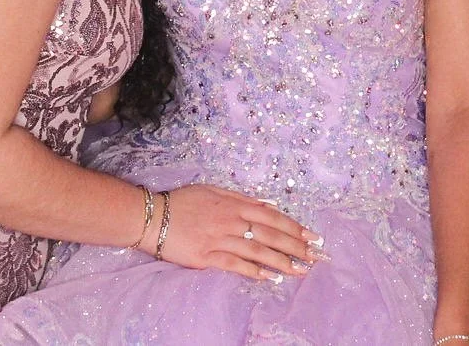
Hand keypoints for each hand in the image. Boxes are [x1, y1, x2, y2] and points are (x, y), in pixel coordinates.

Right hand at [148, 185, 322, 281]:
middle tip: (316, 256)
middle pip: (270, 234)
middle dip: (296, 245)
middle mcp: (230, 220)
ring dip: (281, 261)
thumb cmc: (183, 202)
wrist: (152, 216)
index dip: (294, 226)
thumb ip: (241, 198)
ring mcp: (219, 239)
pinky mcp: (207, 256)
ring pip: (257, 250)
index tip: (312, 236)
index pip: (271, 216)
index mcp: (234, 203)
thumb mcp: (213, 190)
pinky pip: (235, 264)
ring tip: (300, 270)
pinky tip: (270, 278)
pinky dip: (254, 271)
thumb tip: (268, 204)